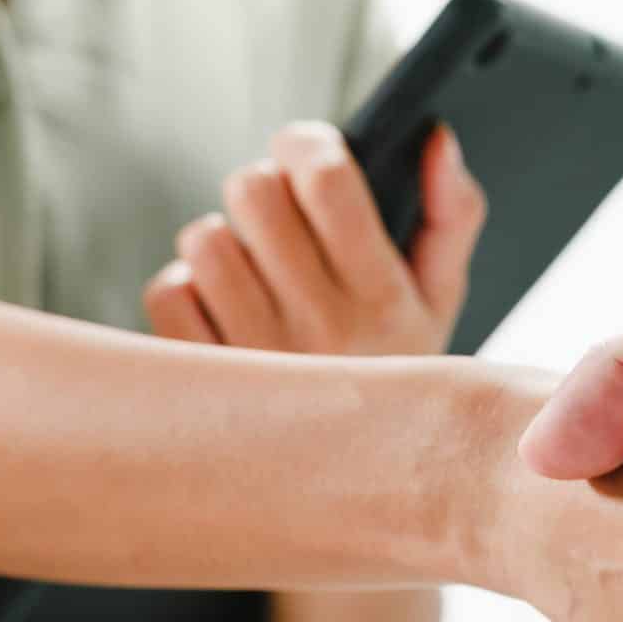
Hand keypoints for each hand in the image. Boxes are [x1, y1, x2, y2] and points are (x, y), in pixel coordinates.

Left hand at [143, 121, 484, 355]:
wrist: (364, 483)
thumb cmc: (395, 368)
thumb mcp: (440, 298)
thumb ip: (453, 212)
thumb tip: (435, 138)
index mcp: (383, 298)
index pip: (326, 180)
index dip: (307, 144)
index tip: (308, 151)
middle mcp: (321, 331)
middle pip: (253, 192)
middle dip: (262, 190)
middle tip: (279, 218)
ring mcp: (257, 360)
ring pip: (205, 239)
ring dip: (223, 243)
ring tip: (255, 276)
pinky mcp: (205, 384)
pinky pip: (169, 292)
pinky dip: (189, 292)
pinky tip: (226, 314)